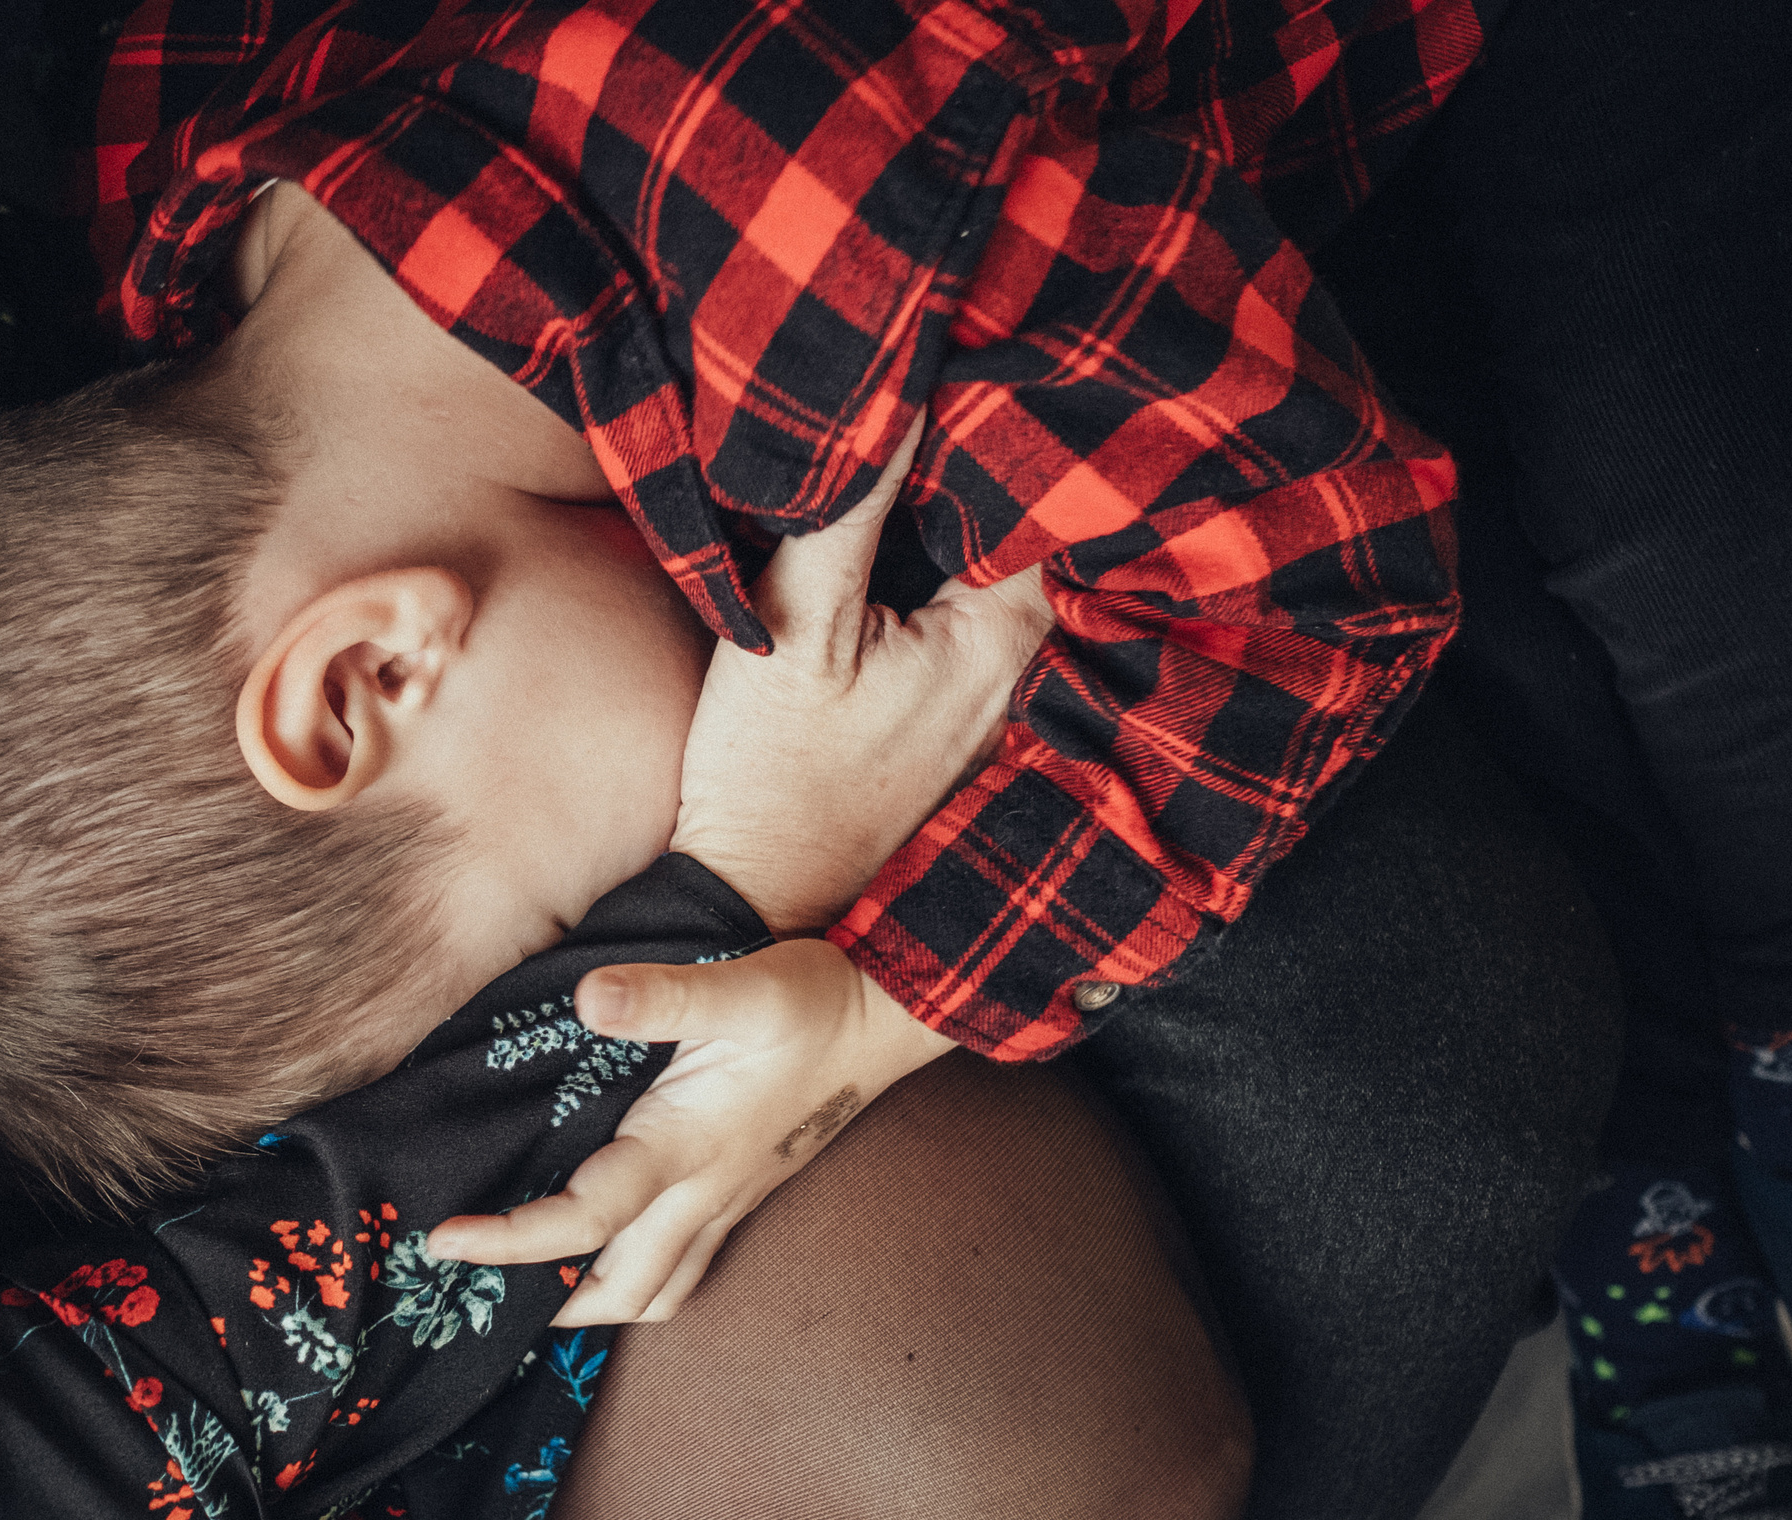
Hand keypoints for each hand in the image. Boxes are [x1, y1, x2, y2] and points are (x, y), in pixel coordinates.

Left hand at [425, 939, 952, 1324]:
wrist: (886, 1018)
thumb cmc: (813, 999)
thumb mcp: (739, 986)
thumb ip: (662, 997)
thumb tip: (586, 998)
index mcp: (685, 1148)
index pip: (584, 1219)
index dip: (510, 1240)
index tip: (443, 1241)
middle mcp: (704, 1191)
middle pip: (618, 1290)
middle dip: (544, 1304)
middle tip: (472, 1283)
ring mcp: (726, 1201)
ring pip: (656, 1293)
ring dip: (593, 1306)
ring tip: (532, 1289)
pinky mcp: (740, 1193)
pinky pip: (683, 1268)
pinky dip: (635, 1281)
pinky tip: (608, 1255)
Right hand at [673, 420, 1054, 935]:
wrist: (754, 889)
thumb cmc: (768, 770)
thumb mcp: (797, 623)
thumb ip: (847, 510)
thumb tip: (892, 398)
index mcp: (1005, 639)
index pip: (1037, 495)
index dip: (1000, 421)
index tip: (971, 358)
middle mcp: (1024, 669)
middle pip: (1024, 531)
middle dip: (988, 460)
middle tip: (951, 375)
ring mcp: (994, 700)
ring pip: (999, 572)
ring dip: (966, 512)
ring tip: (929, 431)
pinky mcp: (955, 718)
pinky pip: (971, 614)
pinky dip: (950, 565)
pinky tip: (910, 527)